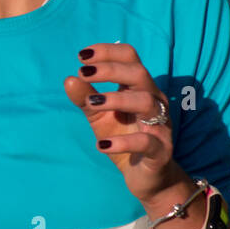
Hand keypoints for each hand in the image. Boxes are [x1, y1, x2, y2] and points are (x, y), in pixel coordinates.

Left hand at [64, 42, 184, 206]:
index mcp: (139, 88)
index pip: (130, 57)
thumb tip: (69, 79)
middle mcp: (153, 101)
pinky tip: (102, 145)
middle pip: (139, 73)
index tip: (82, 56)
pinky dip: (122, 142)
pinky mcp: (161, 151)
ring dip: (116, 99)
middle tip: (83, 72)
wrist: (144, 176)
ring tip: (91, 103)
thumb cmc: (123, 137)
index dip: (108, 52)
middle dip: (110, 69)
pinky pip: (145, 142)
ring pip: (145, 102)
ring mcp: (160, 125)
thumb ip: (85, 98)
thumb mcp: (99, 117)